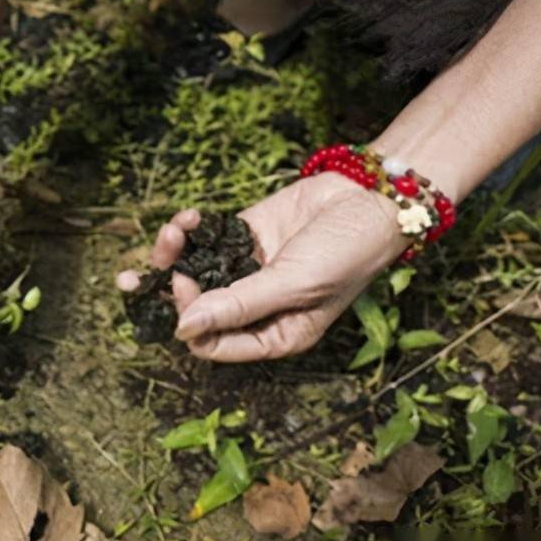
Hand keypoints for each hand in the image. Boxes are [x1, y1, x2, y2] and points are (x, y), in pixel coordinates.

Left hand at [117, 173, 408, 361]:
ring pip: (192, 272)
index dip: (190, 318)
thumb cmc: (346, 252)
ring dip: (173, 252)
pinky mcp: (241, 236)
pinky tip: (191, 216)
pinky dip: (190, 229)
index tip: (185, 282)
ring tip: (175, 228)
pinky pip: (202, 240)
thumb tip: (183, 329)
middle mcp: (254, 309)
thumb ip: (239, 306)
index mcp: (272, 336)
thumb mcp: (294, 284)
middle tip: (171, 250)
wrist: (369, 197)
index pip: (211, 343)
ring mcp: (245, 271)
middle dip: (171, 283)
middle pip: (193, 308)